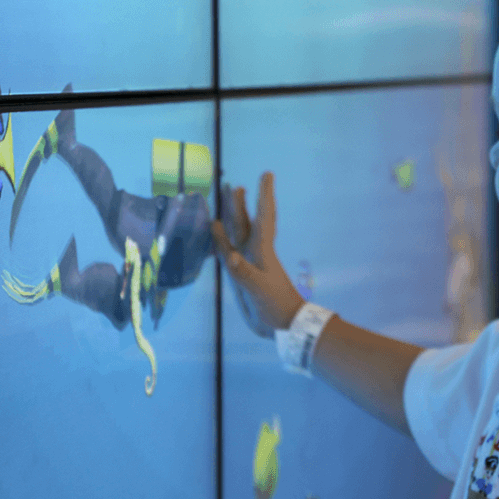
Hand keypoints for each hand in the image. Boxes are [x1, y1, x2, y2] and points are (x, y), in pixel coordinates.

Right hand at [211, 172, 305, 337]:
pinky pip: (227, 251)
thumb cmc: (276, 305)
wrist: (283, 324)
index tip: (267, 174)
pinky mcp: (240, 274)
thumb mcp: (260, 289)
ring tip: (224, 203)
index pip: (263, 218)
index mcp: (262, 251)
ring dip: (231, 217)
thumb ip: (244, 273)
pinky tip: (214, 233)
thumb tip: (229, 255)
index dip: (264, 196)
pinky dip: (220, 240)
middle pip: (245, 221)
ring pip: (237, 234)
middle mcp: (254, 252)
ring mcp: (247, 262)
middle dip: (239, 203)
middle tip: (232, 184)